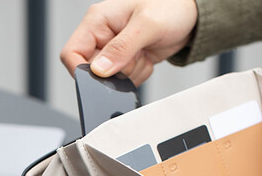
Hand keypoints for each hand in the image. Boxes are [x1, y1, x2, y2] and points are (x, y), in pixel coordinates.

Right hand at [60, 0, 197, 85]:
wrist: (189, 17)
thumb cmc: (170, 8)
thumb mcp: (146, 26)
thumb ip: (122, 48)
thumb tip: (99, 70)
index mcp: (98, 21)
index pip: (72, 53)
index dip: (82, 71)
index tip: (102, 77)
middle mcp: (103, 36)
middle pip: (94, 71)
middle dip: (116, 72)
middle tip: (135, 56)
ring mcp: (115, 50)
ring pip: (112, 79)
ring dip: (131, 73)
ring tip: (143, 53)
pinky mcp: (128, 61)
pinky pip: (127, 80)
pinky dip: (140, 74)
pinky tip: (147, 58)